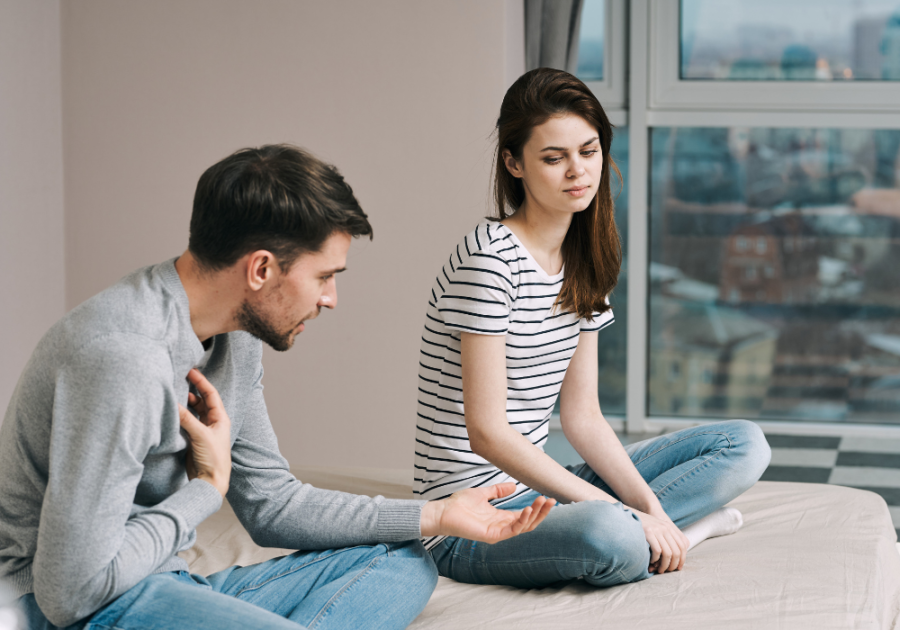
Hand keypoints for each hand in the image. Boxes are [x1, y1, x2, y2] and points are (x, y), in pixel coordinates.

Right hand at [178, 369, 231, 496]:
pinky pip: (186, 422)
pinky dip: (180, 415)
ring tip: (173, 392)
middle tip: (179, 379)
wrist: (210, 482)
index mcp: (220, 418)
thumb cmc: (213, 459)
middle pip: (201, 401)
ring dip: (185, 403)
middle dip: (191, 390)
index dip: (201, 382)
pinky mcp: (193, 439)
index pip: (211, 394)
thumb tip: (174, 403)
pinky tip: (171, 410)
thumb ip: (187, 419)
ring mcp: (203, 431)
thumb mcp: (200, 435)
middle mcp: (212, 423)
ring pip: (193, 412)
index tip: (191, 371)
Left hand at [420, 483, 554, 542]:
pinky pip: (511, 531)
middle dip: (541, 512)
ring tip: (542, 502)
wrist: (443, 511)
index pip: (525, 515)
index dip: (537, 507)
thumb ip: (498, 490)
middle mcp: (502, 526)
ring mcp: (498, 532)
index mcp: (501, 517)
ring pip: (523, 527)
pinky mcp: (492, 536)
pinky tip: (526, 509)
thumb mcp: (483, 493)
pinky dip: (521, 521)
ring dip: (534, 515)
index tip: (547, 497)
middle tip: (551, 500)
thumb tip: (514, 486)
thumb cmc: (459, 504)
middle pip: (528, 522)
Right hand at [632, 508, 688, 573]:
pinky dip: (655, 559)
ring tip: (659, 570)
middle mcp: (665, 528)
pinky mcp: (648, 532)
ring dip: (664, 565)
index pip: (682, 546)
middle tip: (666, 571)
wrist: (628, 513)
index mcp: (669, 528)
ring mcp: (657, 530)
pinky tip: (651, 561)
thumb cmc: (641, 525)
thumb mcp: (656, 528)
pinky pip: (657, 551)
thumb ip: (665, 538)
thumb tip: (673, 556)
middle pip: (677, 552)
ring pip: (668, 553)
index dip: (682, 559)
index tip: (677, 568)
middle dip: (673, 565)